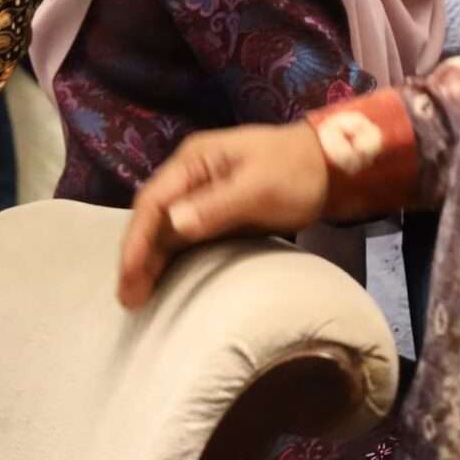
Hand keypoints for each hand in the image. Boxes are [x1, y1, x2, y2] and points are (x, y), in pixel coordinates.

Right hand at [117, 122, 328, 308]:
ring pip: (165, 229)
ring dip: (150, 260)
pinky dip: (170, 257)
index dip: (137, 240)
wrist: (331, 165)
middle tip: (128, 297)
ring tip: (137, 296)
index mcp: (192, 161)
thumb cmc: (294, 171)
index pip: (153, 202)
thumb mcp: (258, 188)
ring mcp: (201, 193)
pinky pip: (185, 236)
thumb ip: (215, 206)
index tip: (129, 276)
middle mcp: (189, 175)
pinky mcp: (216, 211)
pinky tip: (163, 279)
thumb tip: (173, 225)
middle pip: (152, 217)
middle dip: (137, 255)